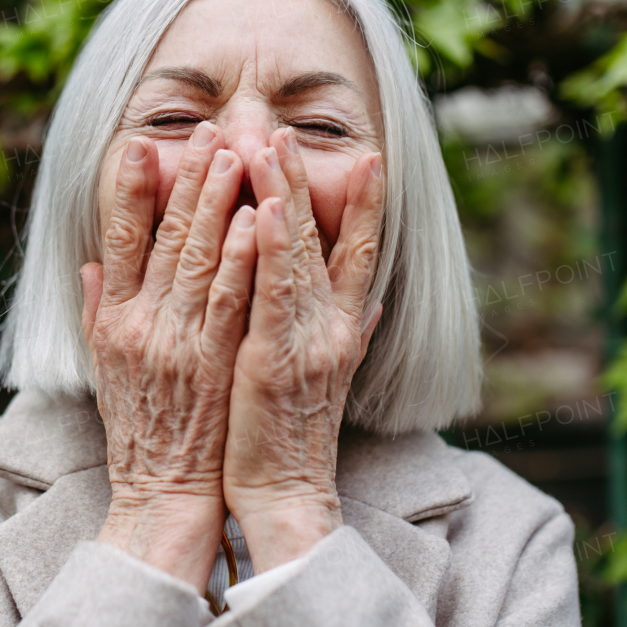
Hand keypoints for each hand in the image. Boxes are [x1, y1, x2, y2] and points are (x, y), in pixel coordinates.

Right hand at [82, 121, 257, 590]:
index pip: (116, 237)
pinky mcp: (214, 362)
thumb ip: (97, 310)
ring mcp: (177, 341)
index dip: (125, 186)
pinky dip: (241, 256)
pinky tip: (256, 218)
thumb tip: (90, 262)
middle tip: (209, 128)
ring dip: (218, 200)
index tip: (137, 142)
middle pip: (164, 235)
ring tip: (235, 150)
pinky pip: (230, 299)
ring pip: (198, 256)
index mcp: (113, 318)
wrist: (162, 492)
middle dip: (187, 176)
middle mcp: (140, 323)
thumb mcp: (105, 367)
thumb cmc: (140, 429)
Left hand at [222, 127, 384, 571]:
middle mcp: (331, 326)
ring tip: (269, 147)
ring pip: (294, 255)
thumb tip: (369, 302)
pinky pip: (270, 296)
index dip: (367, 204)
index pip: (359, 253)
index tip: (367, 157)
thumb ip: (351, 334)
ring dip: (282, 197)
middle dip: (304, 182)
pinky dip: (267, 251)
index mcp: (340, 328)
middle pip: (322, 240)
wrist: (287, 495)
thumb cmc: (296, 436)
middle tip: (286, 131)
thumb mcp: (331, 378)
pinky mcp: (272, 360)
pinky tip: (258, 212)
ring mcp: (305, 340)